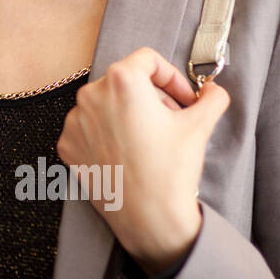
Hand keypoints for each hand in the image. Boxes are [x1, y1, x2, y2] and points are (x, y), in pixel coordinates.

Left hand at [56, 47, 230, 273]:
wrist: (149, 219)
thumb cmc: (171, 171)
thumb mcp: (199, 126)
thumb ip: (211, 98)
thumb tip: (213, 90)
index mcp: (122, 81)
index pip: (147, 59)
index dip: (171, 77)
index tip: (184, 98)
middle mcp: (91, 95)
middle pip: (126, 81)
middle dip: (152, 97)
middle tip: (172, 121)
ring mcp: (75, 121)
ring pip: (106, 104)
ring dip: (129, 114)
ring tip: (150, 140)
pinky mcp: (67, 144)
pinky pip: (89, 127)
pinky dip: (108, 134)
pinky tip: (128, 153)